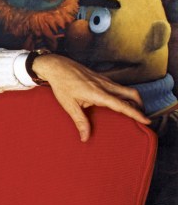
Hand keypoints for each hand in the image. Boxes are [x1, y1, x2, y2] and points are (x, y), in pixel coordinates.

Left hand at [32, 54, 150, 141]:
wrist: (57, 66)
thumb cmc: (62, 85)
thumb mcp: (69, 105)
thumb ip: (80, 121)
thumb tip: (85, 138)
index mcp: (98, 93)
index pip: (123, 105)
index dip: (136, 114)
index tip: (147, 121)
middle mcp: (105, 85)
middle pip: (132, 93)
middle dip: (140, 105)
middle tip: (141, 117)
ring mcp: (104, 80)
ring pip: (126, 89)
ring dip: (133, 99)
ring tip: (133, 111)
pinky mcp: (101, 78)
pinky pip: (118, 86)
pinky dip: (124, 94)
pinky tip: (119, 101)